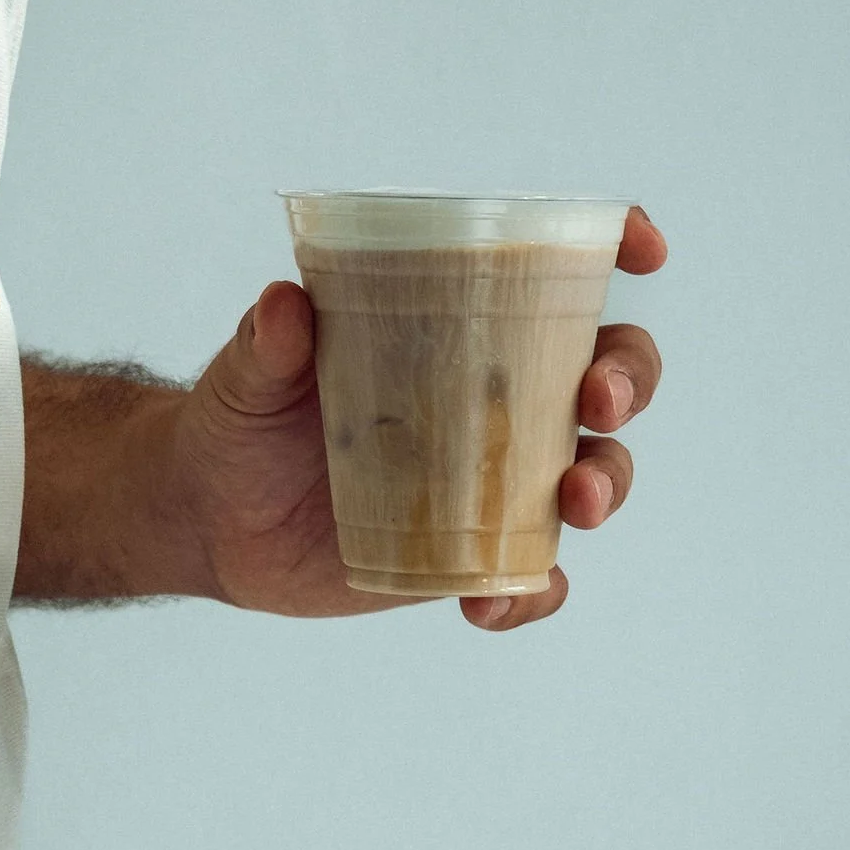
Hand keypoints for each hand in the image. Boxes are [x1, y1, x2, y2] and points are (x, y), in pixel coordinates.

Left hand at [165, 206, 665, 627]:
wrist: (207, 516)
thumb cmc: (238, 419)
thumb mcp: (246, 373)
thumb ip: (266, 341)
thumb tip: (284, 304)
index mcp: (457, 326)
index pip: (557, 276)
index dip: (618, 249)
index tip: (642, 249)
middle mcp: (494, 397)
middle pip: (605, 373)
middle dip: (627, 380)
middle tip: (599, 402)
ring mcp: (492, 478)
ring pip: (591, 474)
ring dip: (605, 485)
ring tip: (576, 505)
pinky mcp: (472, 552)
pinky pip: (531, 577)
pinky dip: (530, 593)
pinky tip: (491, 601)